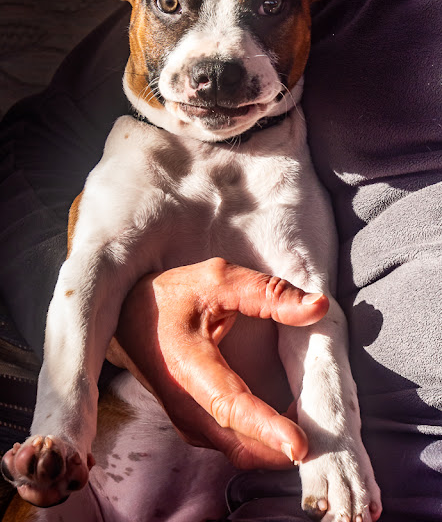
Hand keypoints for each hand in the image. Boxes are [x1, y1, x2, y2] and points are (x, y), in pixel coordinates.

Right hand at [107, 257, 327, 469]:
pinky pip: (237, 446)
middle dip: (286, 448)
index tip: (300, 445)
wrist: (127, 319)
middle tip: (333, 437)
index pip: (229, 405)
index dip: (265, 426)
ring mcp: (189, 422)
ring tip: (320, 429)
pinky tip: (293, 422)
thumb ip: (267, 292)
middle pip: (242, 443)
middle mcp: (185, 406)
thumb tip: (318, 306)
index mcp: (188, 366)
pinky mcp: (197, 427)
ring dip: (279, 448)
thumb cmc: (171, 297)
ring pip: (242, 451)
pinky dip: (267, 443)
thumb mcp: (216, 279)